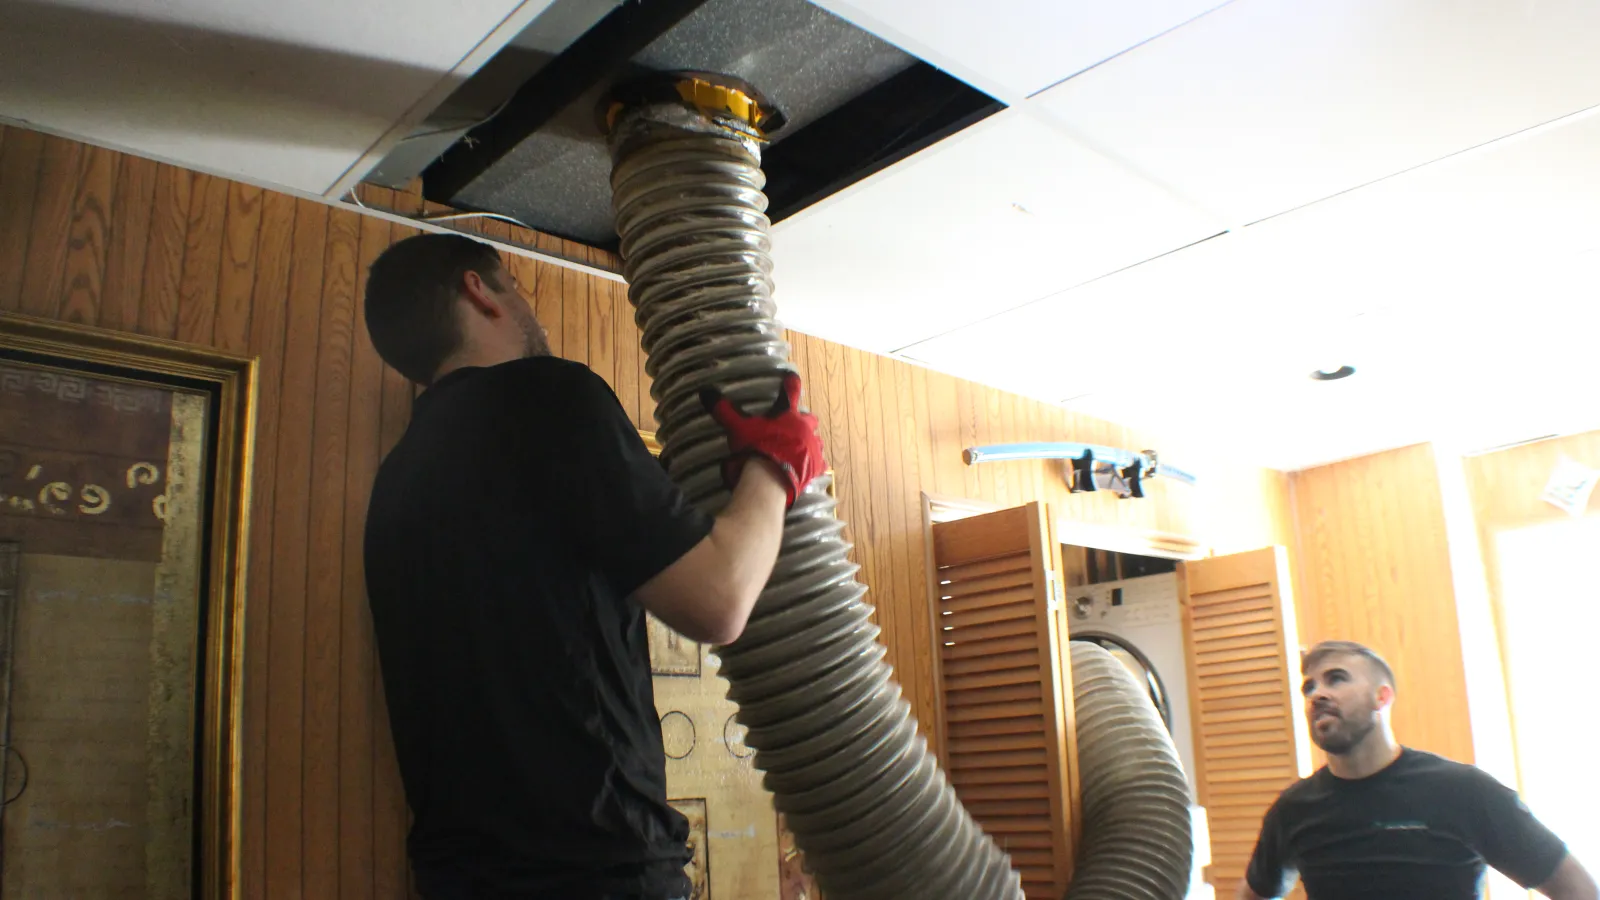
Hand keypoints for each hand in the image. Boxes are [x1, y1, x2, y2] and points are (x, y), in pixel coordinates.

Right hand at [700, 372, 824, 507]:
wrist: (770, 480)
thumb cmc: (755, 449)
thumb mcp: (737, 428)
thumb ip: (723, 410)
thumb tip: (705, 392)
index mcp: (788, 415)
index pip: (791, 392)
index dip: (790, 383)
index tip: (792, 376)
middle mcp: (805, 428)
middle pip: (809, 418)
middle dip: (802, 420)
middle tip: (793, 424)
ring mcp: (813, 448)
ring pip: (815, 440)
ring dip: (808, 441)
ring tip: (800, 447)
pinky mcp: (816, 467)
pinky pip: (819, 462)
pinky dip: (814, 463)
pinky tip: (809, 467)